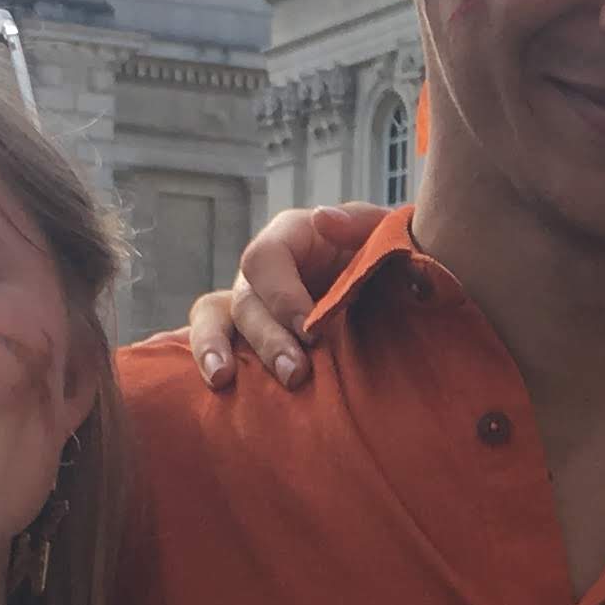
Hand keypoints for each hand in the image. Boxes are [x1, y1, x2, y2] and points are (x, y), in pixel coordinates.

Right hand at [185, 202, 389, 392]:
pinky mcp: (252, 334)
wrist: (396, 291)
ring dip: (218, 350)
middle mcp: (264, 272)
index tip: (312, 330)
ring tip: (222, 379)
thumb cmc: (386, 257)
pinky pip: (216, 339)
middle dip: (268, 340)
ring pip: (217, 319)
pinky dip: (208, 356)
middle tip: (295, 374)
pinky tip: (216, 384)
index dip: (282, 295)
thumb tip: (323, 220)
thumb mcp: (384, 232)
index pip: (266, 259)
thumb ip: (362, 222)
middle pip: (246, 301)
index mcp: (292, 238)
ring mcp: (253, 303)